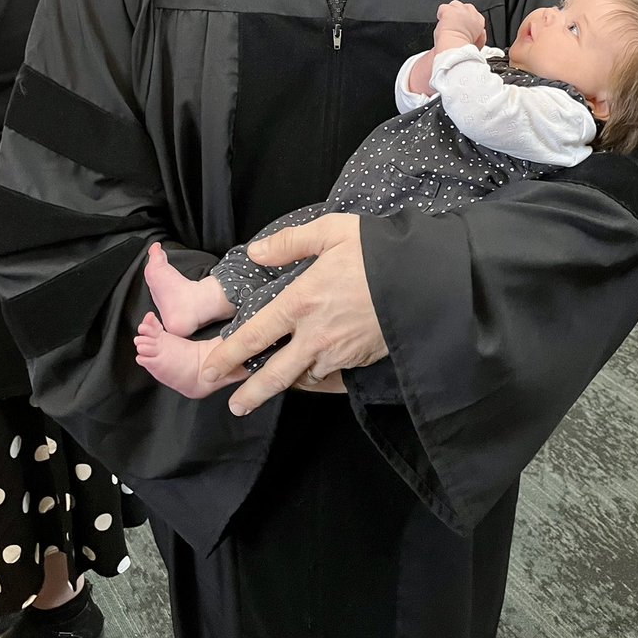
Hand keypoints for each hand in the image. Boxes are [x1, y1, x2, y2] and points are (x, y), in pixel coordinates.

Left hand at [201, 214, 387, 414]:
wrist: (426, 281)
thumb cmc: (377, 251)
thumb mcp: (332, 232)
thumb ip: (291, 242)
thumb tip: (257, 252)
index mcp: (301, 302)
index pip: (255, 335)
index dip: (230, 354)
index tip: (212, 369)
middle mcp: (315, 335)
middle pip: (275, 374)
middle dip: (252, 392)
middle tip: (236, 405)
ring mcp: (340, 352)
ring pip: (305, 377)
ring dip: (289, 382)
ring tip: (276, 384)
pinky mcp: (362, 360)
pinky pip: (332, 377)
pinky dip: (320, 378)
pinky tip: (316, 374)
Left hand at [434, 0, 486, 51]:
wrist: (455, 47)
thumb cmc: (464, 48)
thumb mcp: (479, 43)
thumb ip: (481, 36)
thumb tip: (482, 32)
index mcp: (479, 20)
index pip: (473, 14)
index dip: (465, 20)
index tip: (462, 26)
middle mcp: (470, 11)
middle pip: (463, 7)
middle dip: (458, 14)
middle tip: (454, 24)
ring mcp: (458, 9)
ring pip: (453, 5)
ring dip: (450, 12)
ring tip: (447, 23)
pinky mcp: (448, 9)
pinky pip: (443, 8)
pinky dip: (441, 14)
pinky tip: (442, 22)